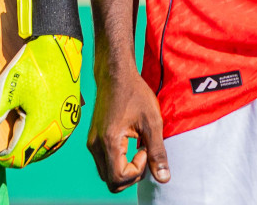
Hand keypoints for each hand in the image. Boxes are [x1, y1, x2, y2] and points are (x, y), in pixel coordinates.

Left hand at [0, 34, 82, 166]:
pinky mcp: (72, 117)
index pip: (18, 158)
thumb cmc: (33, 65)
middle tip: (3, 131)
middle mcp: (59, 131)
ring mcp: (68, 125)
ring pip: (44, 149)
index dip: (1, 156)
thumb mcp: (7, 88)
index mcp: (42, 126)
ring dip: (29, 144)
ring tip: (17, 125)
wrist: (60, 45)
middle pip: (30, 156)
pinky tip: (32, 122)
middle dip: (14, 150)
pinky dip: (41, 137)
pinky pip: (55, 138)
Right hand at [87, 64, 168, 191]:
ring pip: (107, 174)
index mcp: (108, 142)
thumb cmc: (135, 93)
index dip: (137, 170)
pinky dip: (118, 161)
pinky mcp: (94, 139)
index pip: (119, 178)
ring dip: (125, 169)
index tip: (145, 149)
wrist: (116, 74)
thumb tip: (164, 179)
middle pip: (111, 181)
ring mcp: (92, 143)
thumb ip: (157, 152)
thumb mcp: (152, 122)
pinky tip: (130, 143)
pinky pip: (104, 162)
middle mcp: (95, 145)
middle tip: (144, 152)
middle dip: (131, 175)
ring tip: (138, 147)